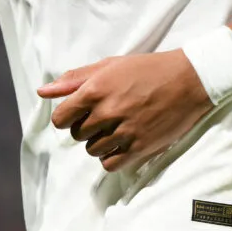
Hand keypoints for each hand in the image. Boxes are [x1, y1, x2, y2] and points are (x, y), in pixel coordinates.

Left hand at [37, 50, 212, 172]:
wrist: (188, 80)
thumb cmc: (147, 69)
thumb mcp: (109, 66)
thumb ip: (73, 80)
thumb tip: (42, 92)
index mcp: (95, 90)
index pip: (61, 118)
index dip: (66, 117)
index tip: (77, 114)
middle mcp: (107, 112)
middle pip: (76, 135)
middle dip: (85, 127)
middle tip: (104, 115)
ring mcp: (124, 131)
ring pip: (92, 150)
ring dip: (99, 142)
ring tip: (116, 127)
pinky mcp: (140, 147)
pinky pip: (110, 164)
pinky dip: (111, 157)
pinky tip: (121, 143)